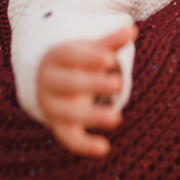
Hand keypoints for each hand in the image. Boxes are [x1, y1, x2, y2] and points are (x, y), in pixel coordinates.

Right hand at [38, 25, 136, 156]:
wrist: (47, 82)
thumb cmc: (75, 61)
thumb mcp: (89, 50)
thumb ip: (109, 43)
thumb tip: (132, 30)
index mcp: (55, 58)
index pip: (68, 55)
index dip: (88, 56)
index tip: (109, 58)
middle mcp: (49, 82)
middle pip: (67, 83)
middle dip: (91, 84)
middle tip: (118, 83)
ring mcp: (52, 106)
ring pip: (67, 113)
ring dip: (91, 116)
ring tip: (116, 118)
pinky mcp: (59, 125)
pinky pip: (69, 138)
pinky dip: (84, 145)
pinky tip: (104, 149)